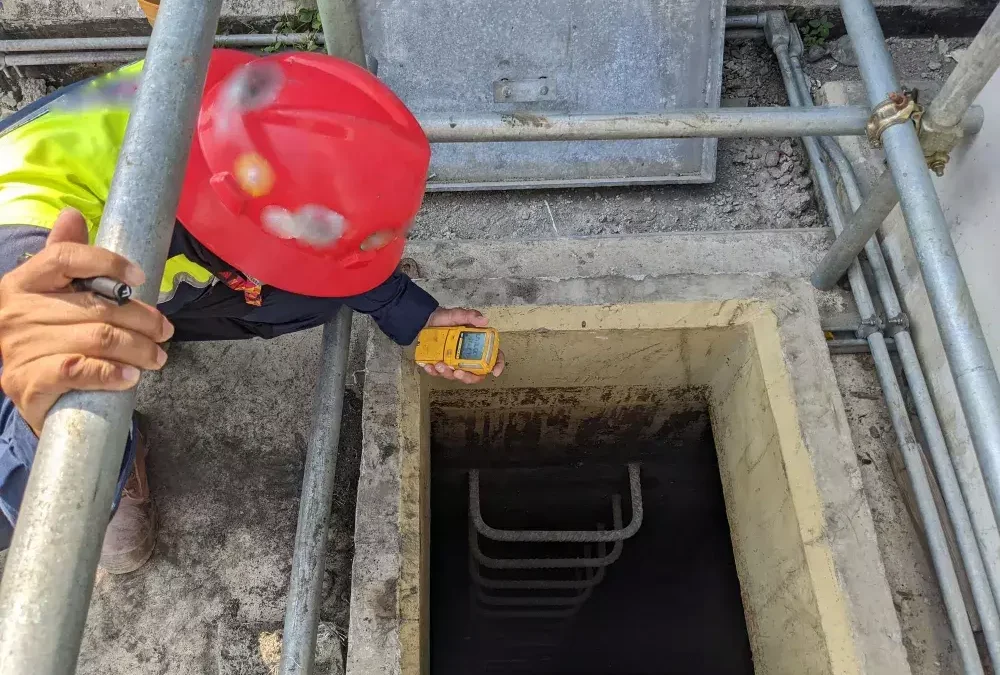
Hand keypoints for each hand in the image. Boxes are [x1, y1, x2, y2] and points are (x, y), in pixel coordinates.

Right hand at [0, 209, 173, 434]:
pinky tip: (131, 376)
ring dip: (139, 348)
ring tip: (157, 356)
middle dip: (143, 319)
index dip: (108, 263)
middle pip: (97, 306)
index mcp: (22, 282)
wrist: (28, 390)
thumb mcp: (52, 295)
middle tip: (165, 331)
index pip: (66, 258)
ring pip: (98, 339)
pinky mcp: (28, 382)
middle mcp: (16, 312)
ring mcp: (19, 348)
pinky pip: (80, 371)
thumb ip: (65, 258)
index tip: (142, 278)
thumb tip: (72, 214)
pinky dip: (112, 373)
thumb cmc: (48, 336)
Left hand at [421, 307, 504, 383]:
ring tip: (439, 365)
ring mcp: (454, 363)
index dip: (497, 365)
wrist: (426, 320)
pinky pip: (439, 373)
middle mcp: (468, 357)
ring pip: (456, 376)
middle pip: (476, 374)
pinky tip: (429, 366)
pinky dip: (434, 372)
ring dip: (448, 374)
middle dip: (467, 377)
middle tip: (458, 372)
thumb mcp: (458, 314)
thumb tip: (484, 320)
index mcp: (477, 345)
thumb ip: (470, 316)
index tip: (495, 372)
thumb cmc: (445, 318)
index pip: (493, 357)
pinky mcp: (441, 365)